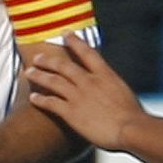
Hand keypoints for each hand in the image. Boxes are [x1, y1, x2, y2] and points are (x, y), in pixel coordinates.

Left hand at [25, 37, 143, 149]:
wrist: (131, 129)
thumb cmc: (134, 116)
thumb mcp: (124, 93)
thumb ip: (111, 88)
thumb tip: (109, 90)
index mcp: (105, 75)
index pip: (87, 52)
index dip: (74, 41)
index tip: (65, 33)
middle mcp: (89, 82)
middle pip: (64, 65)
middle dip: (48, 60)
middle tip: (38, 57)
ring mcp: (79, 96)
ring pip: (53, 81)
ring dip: (39, 75)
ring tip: (29, 72)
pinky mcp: (71, 112)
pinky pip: (51, 102)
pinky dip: (40, 99)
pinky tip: (33, 97)